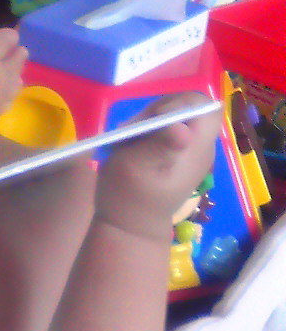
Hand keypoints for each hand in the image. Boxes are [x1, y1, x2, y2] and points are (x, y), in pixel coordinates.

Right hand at [95, 94, 220, 241]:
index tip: (152, 118)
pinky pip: (172, 130)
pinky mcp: (180, 155)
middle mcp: (201, 146)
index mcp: (196, 148)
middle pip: (190, 108)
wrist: (131, 227)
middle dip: (161, 110)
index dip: (178, 103)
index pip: (202, 106)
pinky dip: (153, 131)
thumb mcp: (135, 169)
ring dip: (153, 120)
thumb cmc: (128, 198)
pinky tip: (136, 146)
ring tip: (130, 138)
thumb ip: (158, 145)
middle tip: (135, 127)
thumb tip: (181, 130)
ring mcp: (192, 151)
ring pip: (179, 116)